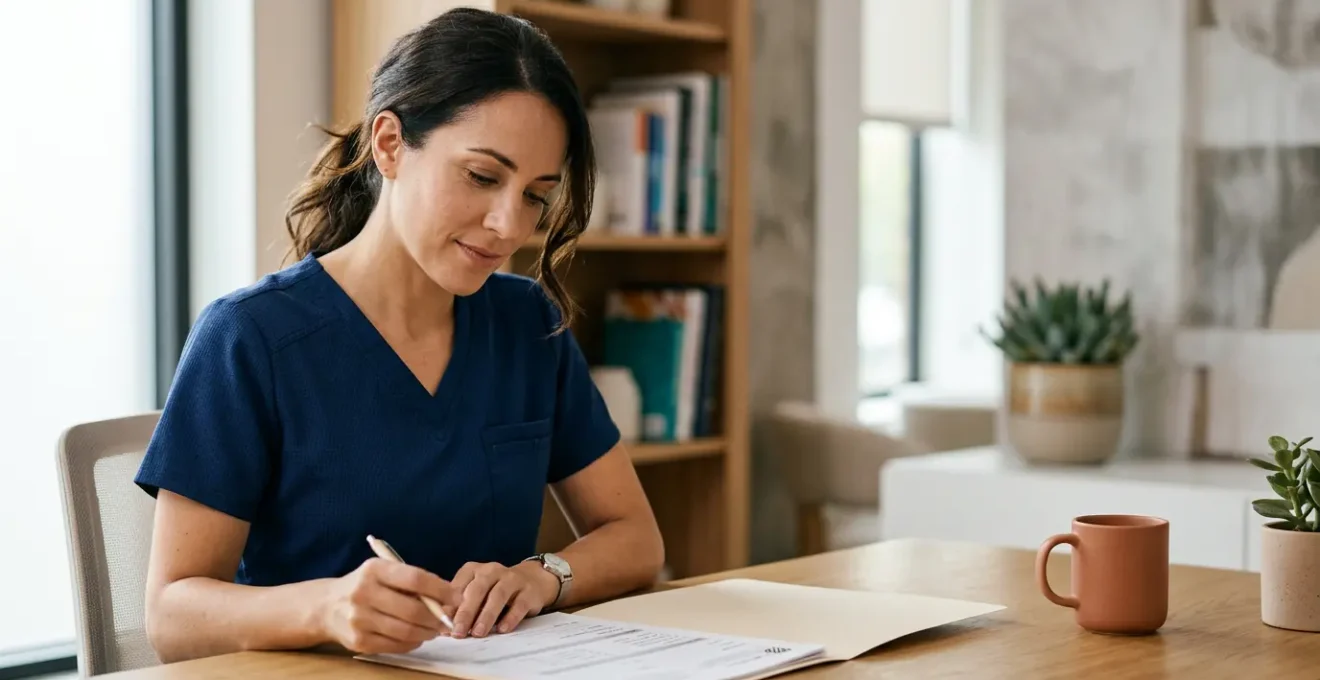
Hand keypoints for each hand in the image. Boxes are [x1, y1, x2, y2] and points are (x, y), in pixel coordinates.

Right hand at [318, 557, 454, 654]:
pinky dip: (412, 643)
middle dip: (437, 617)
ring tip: (434, 629)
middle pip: (412, 610)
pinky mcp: (358, 641)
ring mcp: (359, 619)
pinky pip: (395, 645)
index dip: (440, 589)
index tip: (457, 596)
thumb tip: (447, 597)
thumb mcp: (382, 572)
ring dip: (427, 632)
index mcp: (374, 570)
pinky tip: (416, 637)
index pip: (415, 579)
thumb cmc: (366, 586)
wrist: (327, 607)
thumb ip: (411, 581)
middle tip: (448, 620)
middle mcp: (364, 593)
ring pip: (406, 631)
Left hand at [449, 561, 558, 637]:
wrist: (533, 580)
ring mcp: (512, 579)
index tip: (443, 624)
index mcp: (474, 570)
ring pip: (498, 595)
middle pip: (477, 589)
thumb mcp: (476, 594)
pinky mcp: (529, 591)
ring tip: (478, 633)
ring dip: (486, 615)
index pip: (459, 586)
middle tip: (458, 632)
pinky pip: (519, 604)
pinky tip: (502, 629)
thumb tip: (443, 623)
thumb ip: (460, 606)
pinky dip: (510, 617)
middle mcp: (492, 571)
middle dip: (466, 612)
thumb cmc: (496, 590)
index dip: (450, 606)